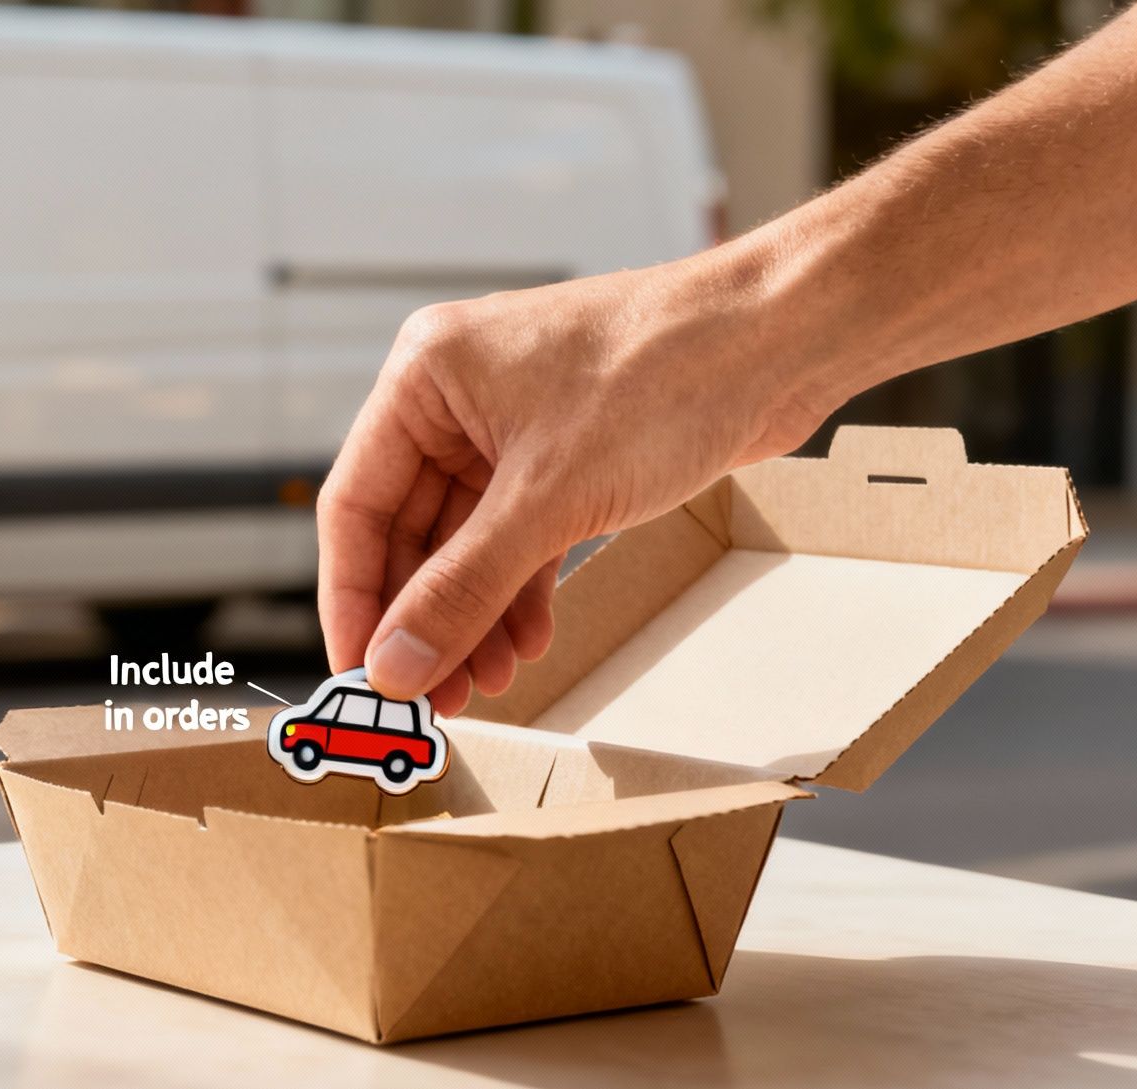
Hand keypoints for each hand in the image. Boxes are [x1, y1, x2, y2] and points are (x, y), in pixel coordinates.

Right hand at [317, 255, 846, 713]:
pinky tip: (528, 643)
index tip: (359, 676)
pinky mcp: (565, 454)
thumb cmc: (665, 375)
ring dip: (472, 617)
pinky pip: (518, 537)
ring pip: (466, 543)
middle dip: (423, 620)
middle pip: (409, 532)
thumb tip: (395, 667)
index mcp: (425, 377)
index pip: (354, 506)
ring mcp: (513, 426)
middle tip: (429, 699)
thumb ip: (462, 590)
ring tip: (486, 686)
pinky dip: (519, 592)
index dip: (353, 600)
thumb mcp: (547, 501)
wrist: (783, 340)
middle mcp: (457, 397)